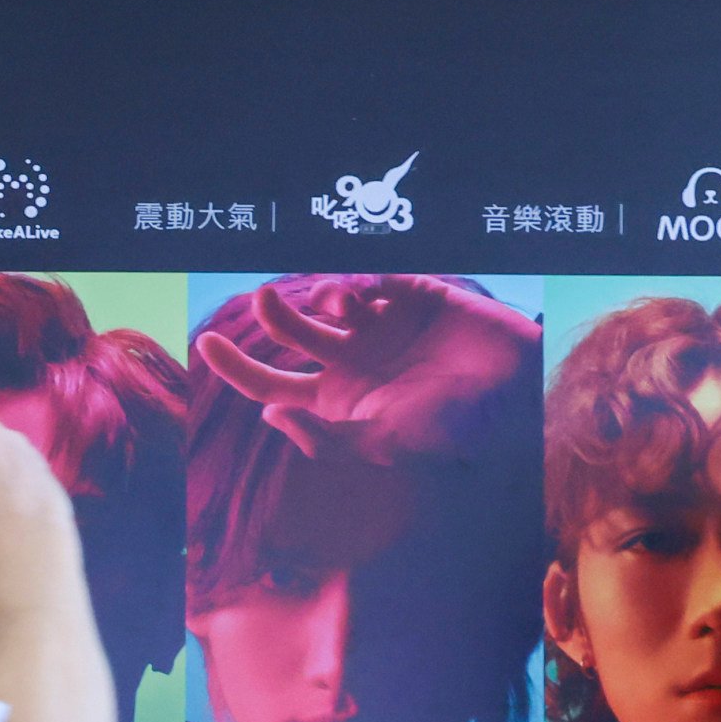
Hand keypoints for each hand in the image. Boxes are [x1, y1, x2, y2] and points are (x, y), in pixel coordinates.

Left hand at [193, 275, 538, 465]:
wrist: (515, 398)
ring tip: (337, 303)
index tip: (204, 343)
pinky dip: (362, 278)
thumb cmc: (448, 432)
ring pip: (330, 300)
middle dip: (273, 316)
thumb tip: (267, 412)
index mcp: (334, 399)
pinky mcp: (416, 297)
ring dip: (323, 295)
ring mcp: (383, 326)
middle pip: (291, 334)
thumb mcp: (379, 444)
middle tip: (263, 302)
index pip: (268, 383)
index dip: (233, 366)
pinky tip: (366, 293)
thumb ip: (322, 435)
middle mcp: (352, 360)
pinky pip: (375, 277)